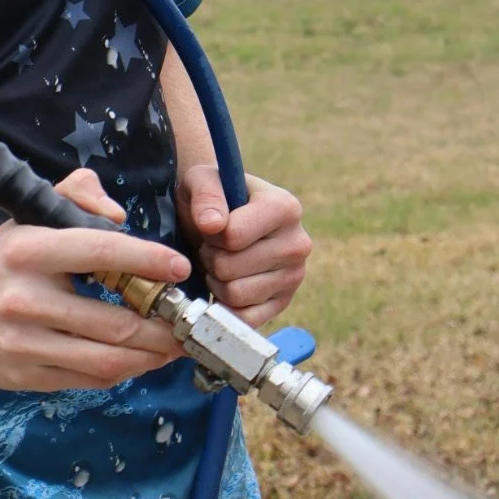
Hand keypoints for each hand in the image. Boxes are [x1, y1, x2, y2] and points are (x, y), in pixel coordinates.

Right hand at [0, 169, 190, 391]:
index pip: (100, 251)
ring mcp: (23, 345)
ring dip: (151, 356)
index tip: (179, 268)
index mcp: (29, 250)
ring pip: (106, 360)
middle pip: (113, 322)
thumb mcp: (33, 212)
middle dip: (162, 326)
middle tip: (188, 320)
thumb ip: (78, 195)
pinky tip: (140, 358)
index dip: (146, 260)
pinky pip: (88, 381)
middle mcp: (24, 299)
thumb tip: (119, 216)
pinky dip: (123, 371)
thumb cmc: (6, 257)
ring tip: (174, 345)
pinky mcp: (24, 377)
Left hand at [175, 165, 310, 329]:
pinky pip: (244, 318)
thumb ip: (205, 194)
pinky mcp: (284, 303)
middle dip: (210, 257)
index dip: (210, 233)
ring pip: (235, 294)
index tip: (213, 223)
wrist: (219, 219)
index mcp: (285, 207)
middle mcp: (298, 243)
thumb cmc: (210, 197)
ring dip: (216, 280)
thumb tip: (212, 225)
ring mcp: (294, 276)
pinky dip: (226, 304)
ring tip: (220, 261)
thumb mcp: (200, 179)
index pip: (234, 235)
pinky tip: (228, 283)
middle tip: (213, 245)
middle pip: (230, 267)